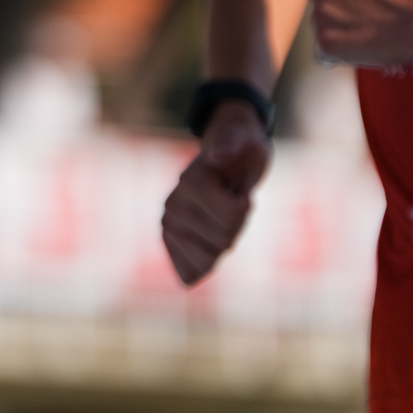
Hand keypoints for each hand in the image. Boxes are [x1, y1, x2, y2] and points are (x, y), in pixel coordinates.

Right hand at [161, 98, 272, 284]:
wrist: (225, 154)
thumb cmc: (240, 146)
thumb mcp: (244, 139)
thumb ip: (229, 145)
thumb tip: (218, 155)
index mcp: (189, 183)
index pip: (232, 217)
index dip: (244, 206)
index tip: (236, 187)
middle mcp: (171, 207)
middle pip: (223, 242)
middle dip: (236, 225)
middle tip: (229, 200)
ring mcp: (168, 226)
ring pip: (209, 261)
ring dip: (223, 243)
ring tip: (219, 216)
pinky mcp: (169, 241)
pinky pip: (188, 273)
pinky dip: (204, 266)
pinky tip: (207, 245)